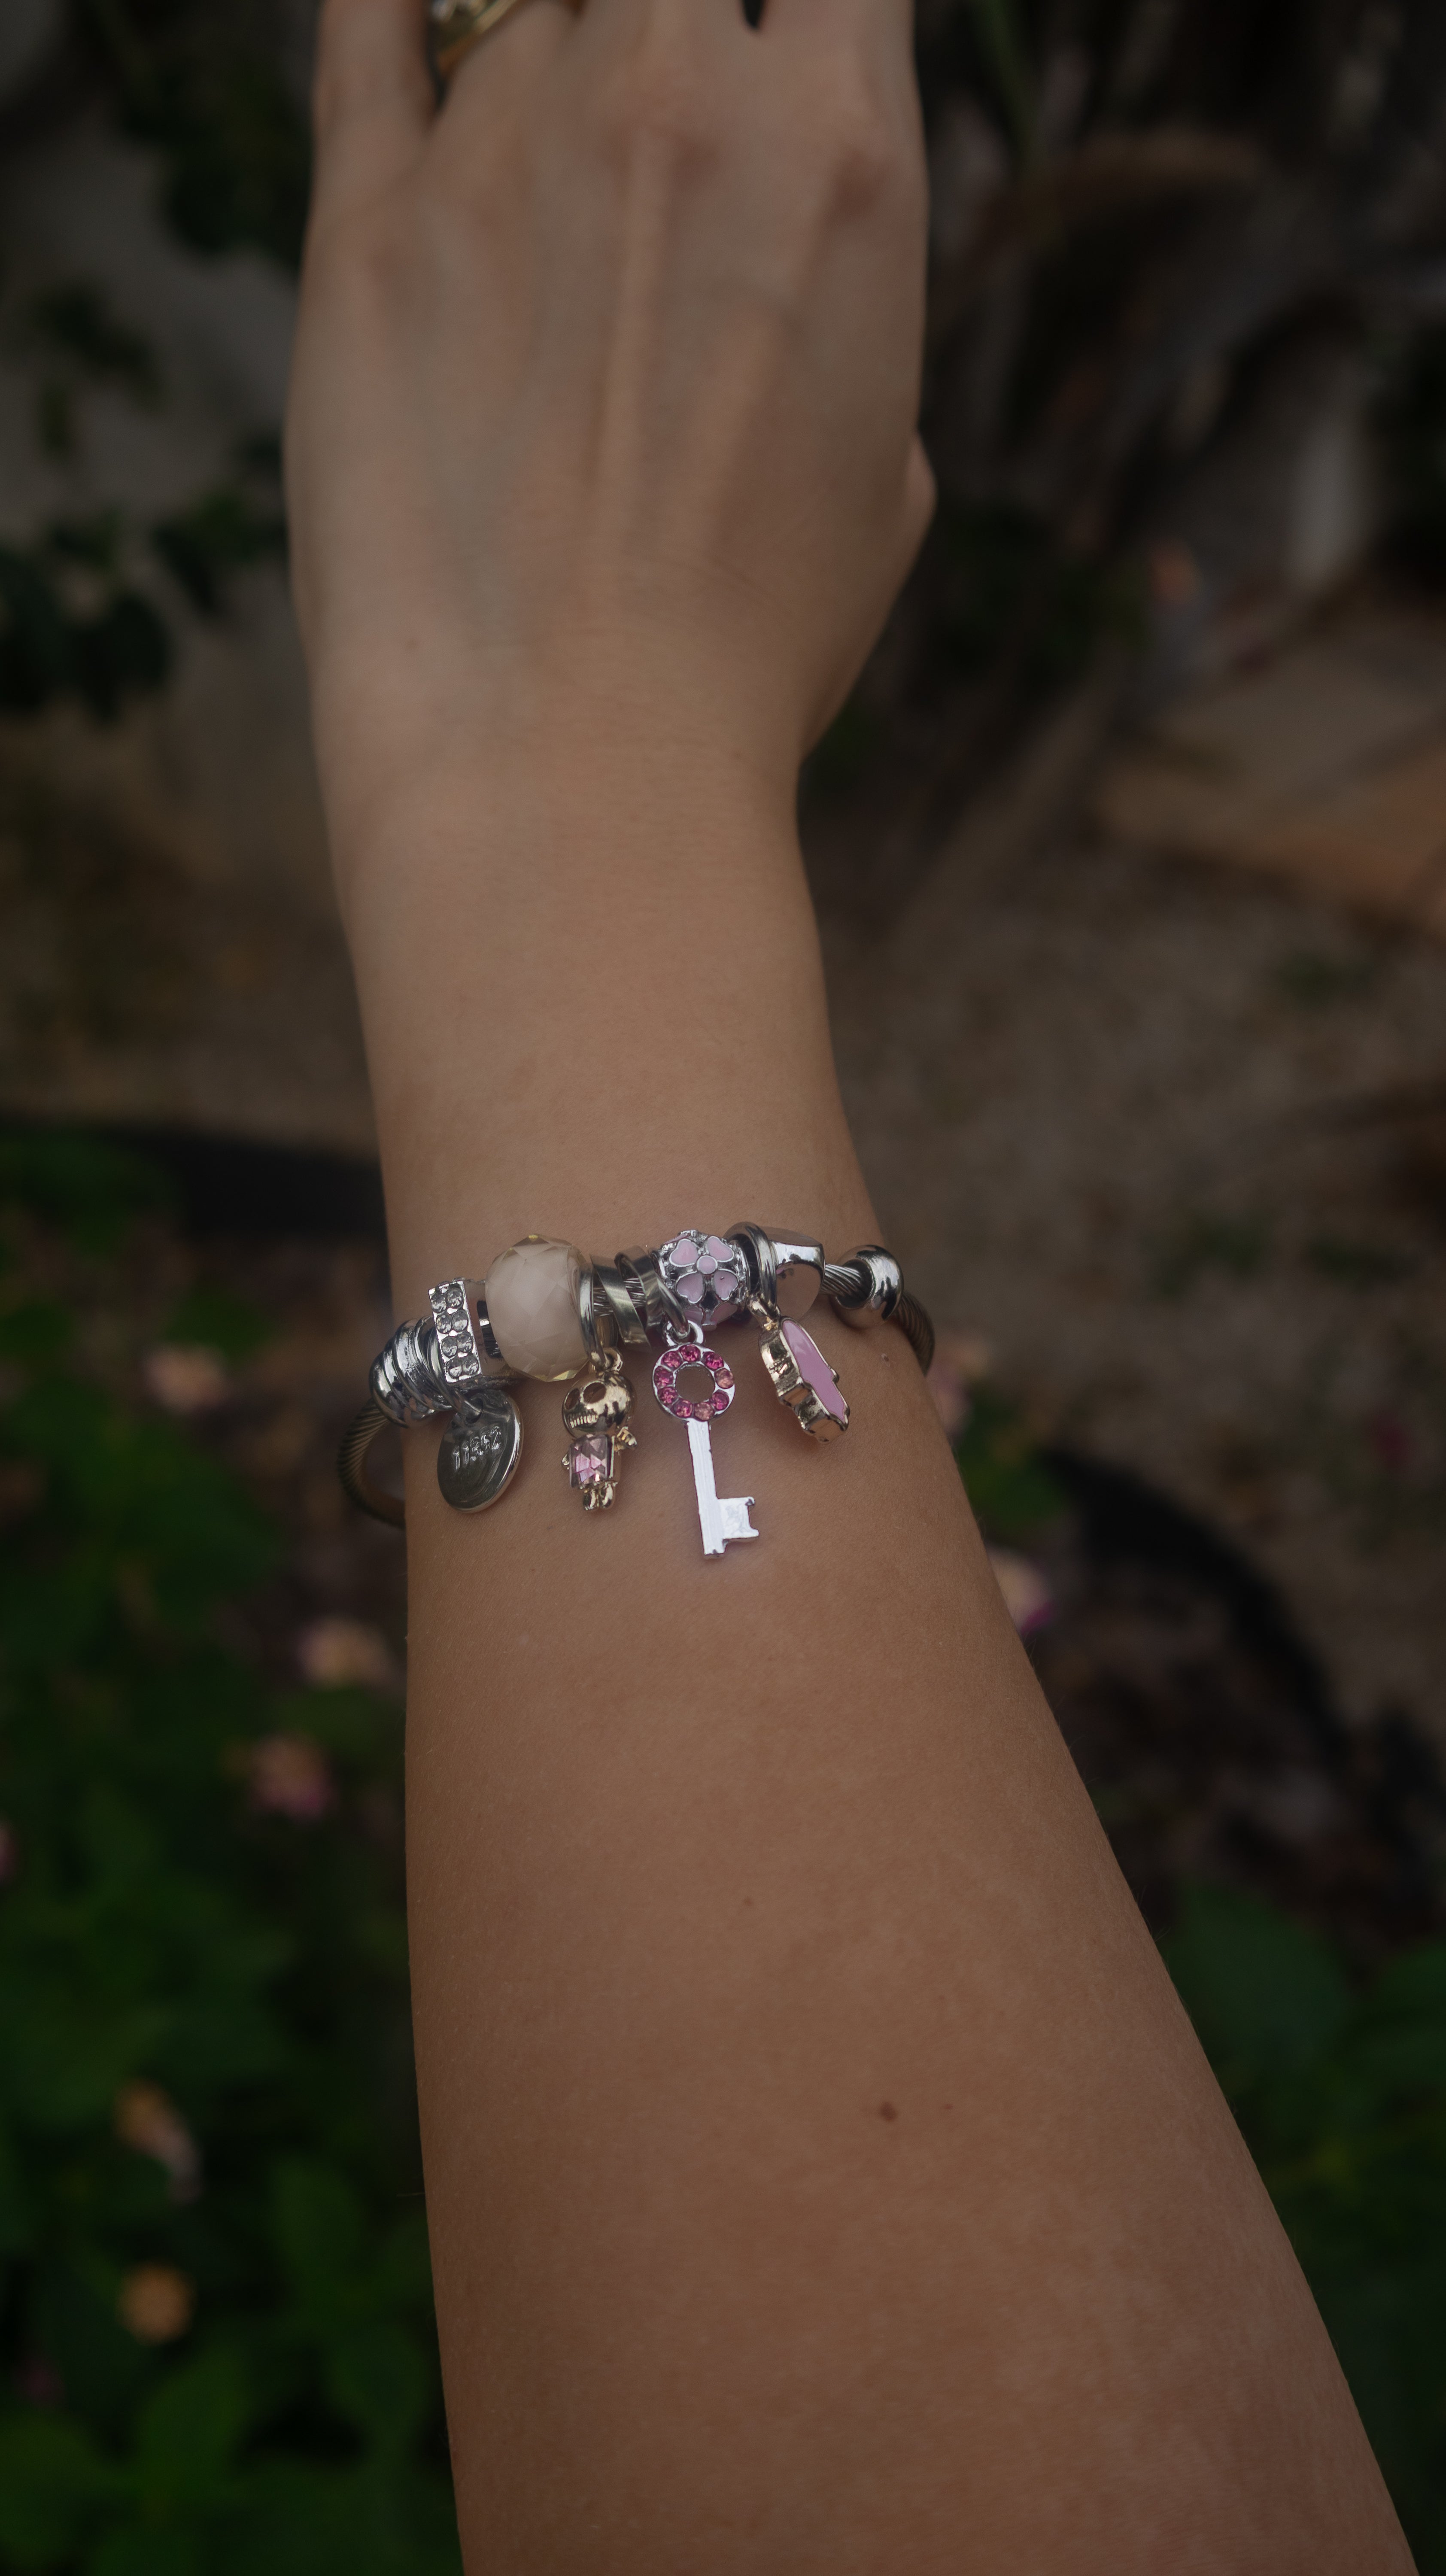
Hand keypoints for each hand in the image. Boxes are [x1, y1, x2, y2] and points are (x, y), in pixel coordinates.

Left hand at [286, 0, 932, 855]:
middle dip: (679, 23)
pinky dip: (388, 8)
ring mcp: (507, 148)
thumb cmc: (750, 649)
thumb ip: (848, 306)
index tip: (786, 61)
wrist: (574, 758)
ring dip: (554, 57)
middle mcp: (676, 100)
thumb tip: (797, 252)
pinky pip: (365, 35)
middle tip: (661, 122)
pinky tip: (404, 12)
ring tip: (555, 186)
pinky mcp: (365, 225)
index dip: (809, 15)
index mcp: (838, 151)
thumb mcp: (888, 469)